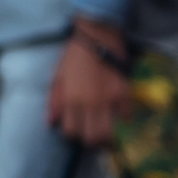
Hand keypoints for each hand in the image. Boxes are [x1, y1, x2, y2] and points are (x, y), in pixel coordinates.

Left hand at [47, 19, 129, 145]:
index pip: (70, 131)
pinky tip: (116, 113)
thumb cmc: (73, 56)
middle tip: (90, 136)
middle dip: (90, 141)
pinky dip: (122, 118)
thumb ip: (54, 100)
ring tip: (104, 133)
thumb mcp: (58, 75)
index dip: (71, 134)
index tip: (74, 130)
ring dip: (106, 136)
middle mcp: (90, 102)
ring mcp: (109, 99)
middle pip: (92, 137)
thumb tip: (50, 122)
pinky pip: (126, 116)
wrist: (97, 37)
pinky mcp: (124, 93)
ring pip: (110, 132)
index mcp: (70, 98)